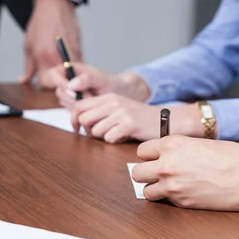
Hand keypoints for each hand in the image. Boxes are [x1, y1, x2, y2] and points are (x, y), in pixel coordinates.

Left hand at [22, 0, 81, 86]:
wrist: (55, 6)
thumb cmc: (41, 23)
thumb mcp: (28, 45)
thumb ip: (28, 67)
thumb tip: (24, 80)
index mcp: (43, 59)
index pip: (45, 85)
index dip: (44, 87)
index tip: (43, 84)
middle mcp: (57, 59)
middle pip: (60, 84)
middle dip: (57, 86)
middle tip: (54, 82)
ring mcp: (70, 56)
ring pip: (71, 78)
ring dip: (67, 79)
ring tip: (63, 76)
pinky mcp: (79, 51)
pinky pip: (78, 68)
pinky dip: (75, 72)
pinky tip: (70, 68)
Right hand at [44, 64, 149, 108]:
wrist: (116, 95)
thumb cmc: (109, 83)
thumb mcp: (100, 78)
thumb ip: (86, 79)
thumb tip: (71, 85)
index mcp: (69, 70)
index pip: (54, 75)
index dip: (61, 85)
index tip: (75, 95)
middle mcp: (66, 82)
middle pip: (59, 92)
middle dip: (74, 99)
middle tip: (91, 99)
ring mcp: (68, 95)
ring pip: (65, 103)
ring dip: (79, 105)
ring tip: (94, 102)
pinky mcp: (72, 106)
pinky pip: (71, 111)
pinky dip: (81, 112)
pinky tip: (92, 109)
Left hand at [71, 95, 204, 142]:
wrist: (164, 119)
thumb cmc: (139, 117)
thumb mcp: (118, 107)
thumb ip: (100, 110)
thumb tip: (78, 121)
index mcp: (108, 97)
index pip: (79, 106)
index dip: (73, 120)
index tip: (76, 130)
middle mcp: (113, 103)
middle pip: (84, 119)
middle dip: (87, 131)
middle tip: (97, 135)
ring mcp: (121, 113)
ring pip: (96, 131)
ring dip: (102, 137)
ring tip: (115, 134)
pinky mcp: (130, 124)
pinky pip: (109, 138)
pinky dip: (114, 141)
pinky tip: (123, 137)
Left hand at [132, 136, 238, 210]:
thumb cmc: (231, 157)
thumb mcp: (199, 143)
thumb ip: (177, 149)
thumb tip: (163, 155)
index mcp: (172, 144)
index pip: (142, 151)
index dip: (149, 156)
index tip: (156, 159)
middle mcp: (167, 163)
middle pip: (136, 172)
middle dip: (146, 173)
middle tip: (158, 174)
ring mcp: (172, 184)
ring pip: (145, 190)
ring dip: (154, 189)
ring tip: (170, 186)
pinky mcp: (181, 202)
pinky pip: (163, 201)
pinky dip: (169, 199)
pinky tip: (184, 193)